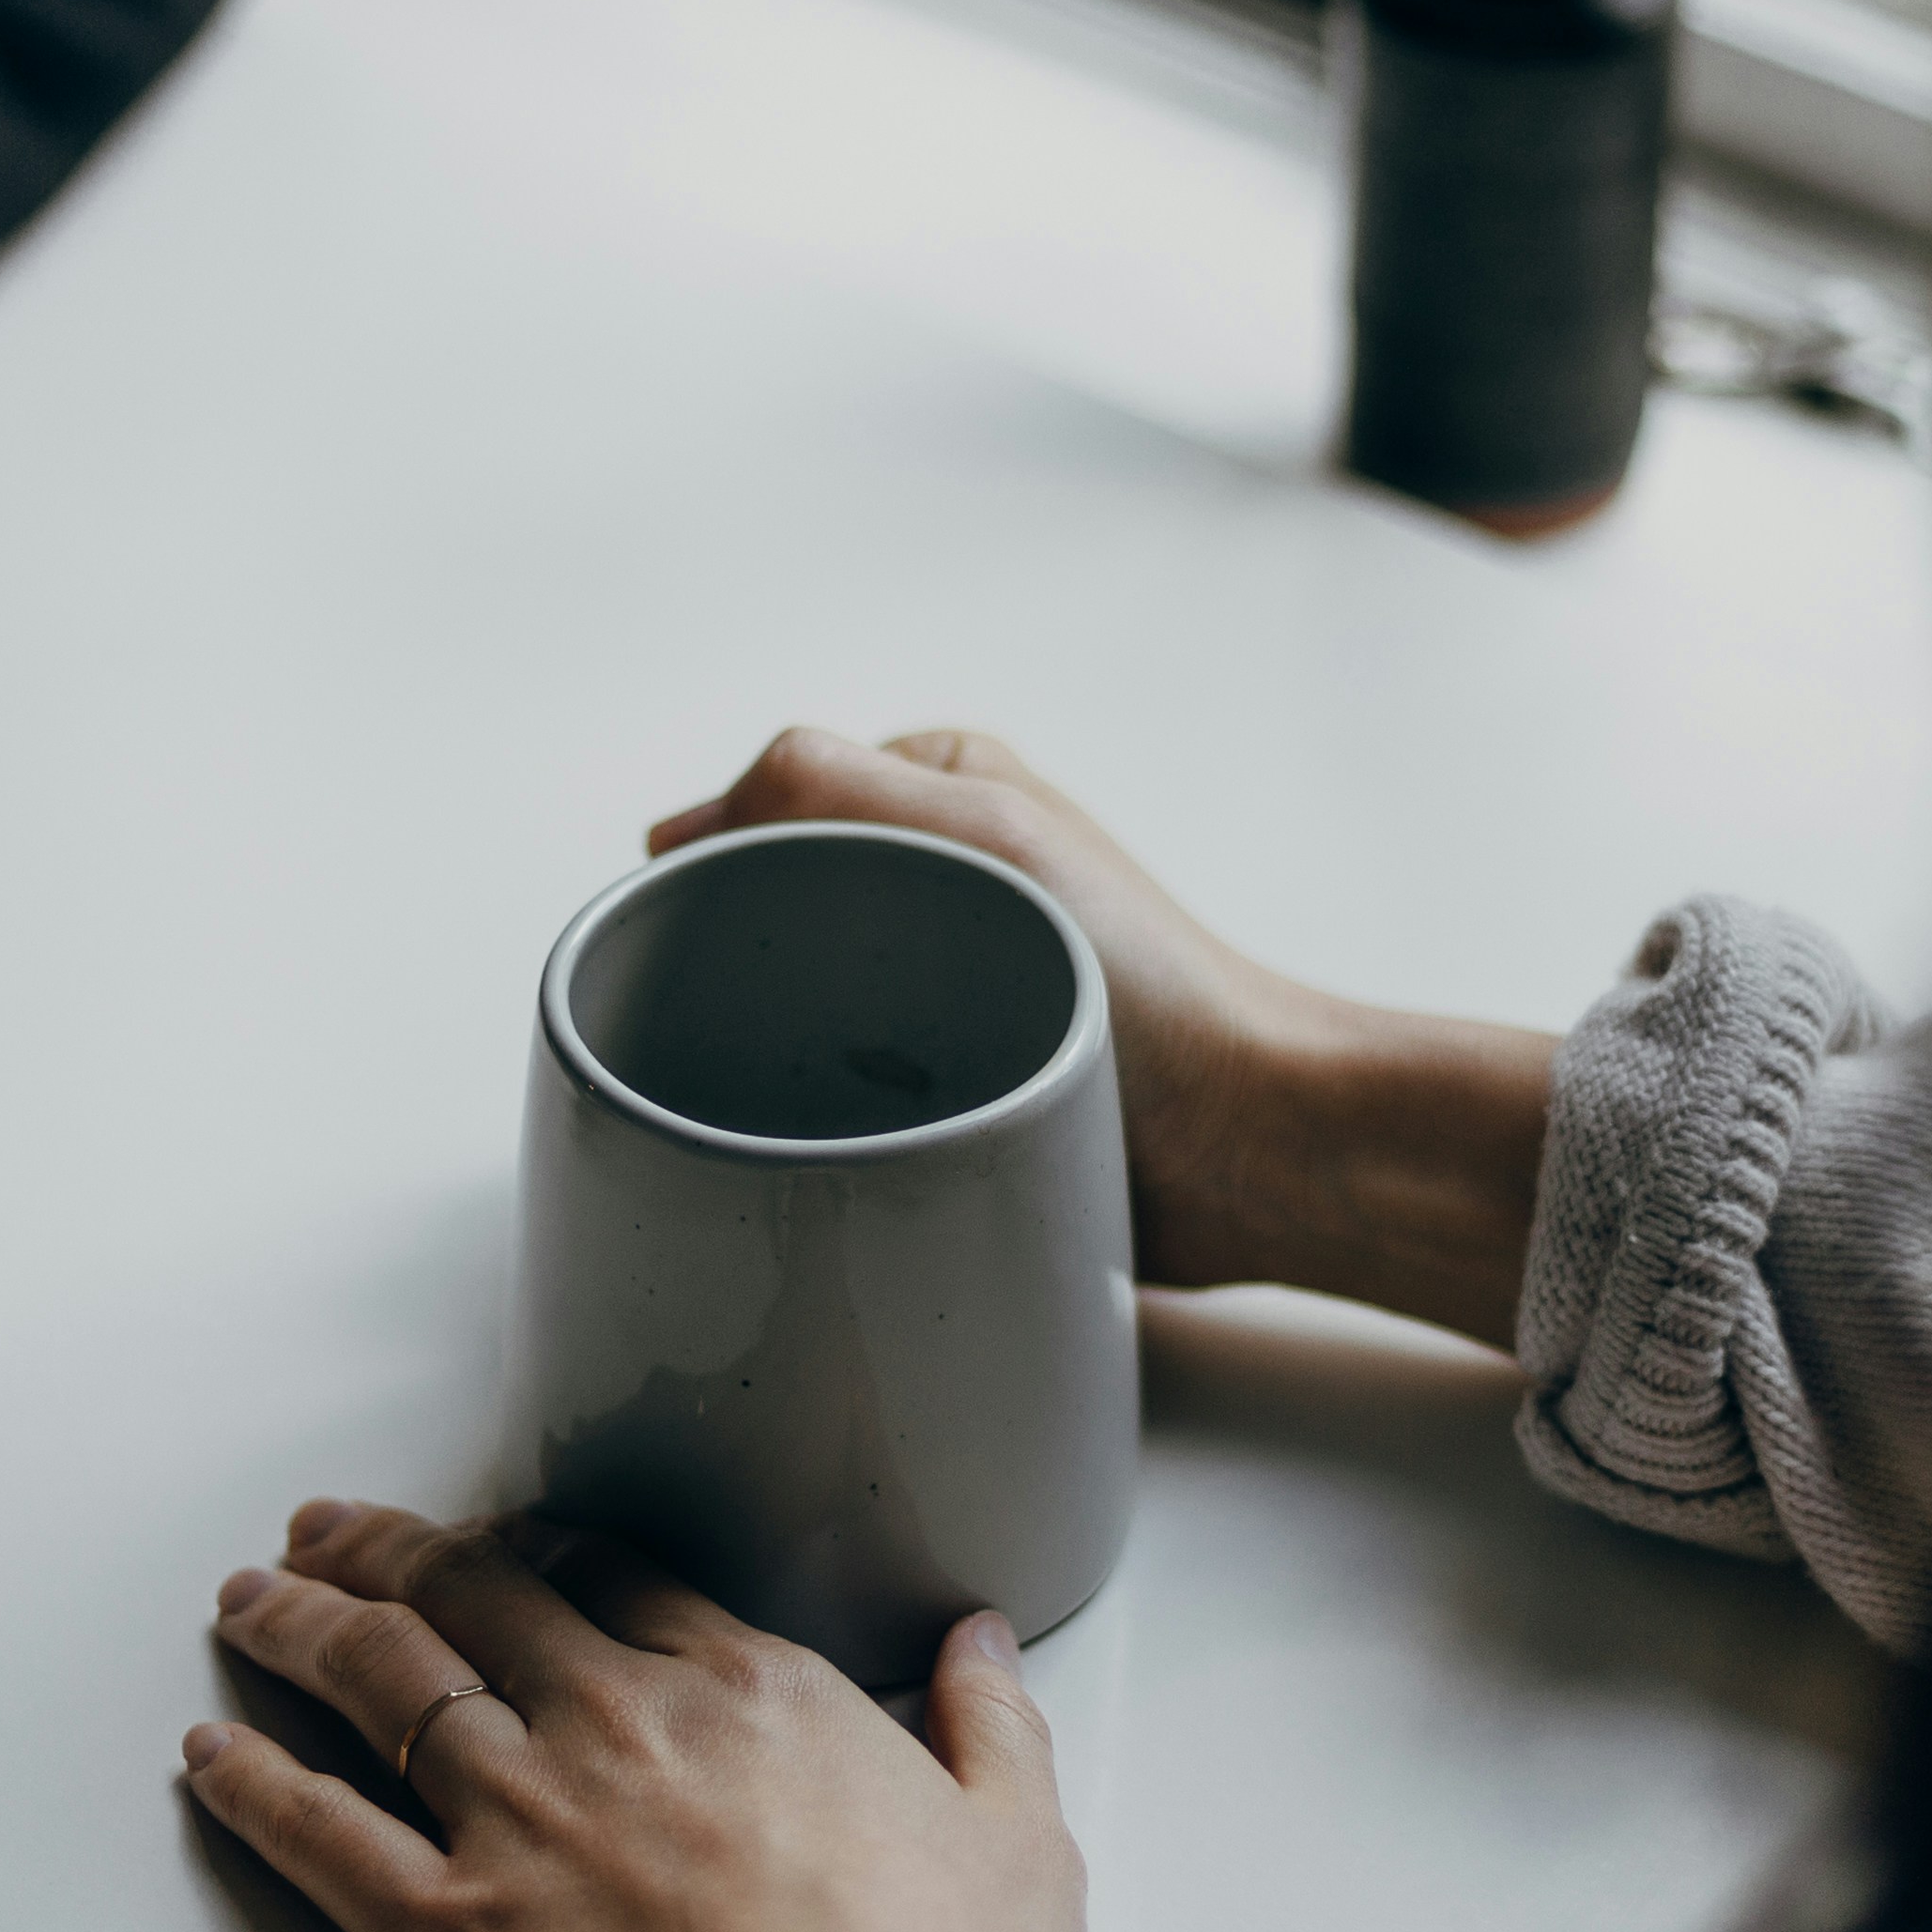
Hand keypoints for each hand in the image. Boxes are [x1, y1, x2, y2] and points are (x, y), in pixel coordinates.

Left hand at [182, 1499, 1084, 1931]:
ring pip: (378, 1681)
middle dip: (387, 1549)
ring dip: (299, 1626)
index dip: (534, 1546)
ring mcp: (516, 1817)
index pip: (611, 1577)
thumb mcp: (1022, 1851)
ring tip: (248, 1596)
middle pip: (471, 1597)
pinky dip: (251, 1784)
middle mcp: (615, 1724)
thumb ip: (993, 1731)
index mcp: (749, 1693)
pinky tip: (206, 1753)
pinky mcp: (440, 1929)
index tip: (493, 1536)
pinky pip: (316, 1833)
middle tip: (326, 1527)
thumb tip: (982, 1645)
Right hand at [654, 728, 1556, 1349]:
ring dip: (772, 1049)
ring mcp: (946, 983)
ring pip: (795, 1003)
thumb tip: (680, 830)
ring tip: (780, 1093)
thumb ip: (830, 785)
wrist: (1251, 1146)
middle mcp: (941, 876)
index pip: (765, 804)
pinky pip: (841, 1088)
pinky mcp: (955, 1082)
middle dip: (734, 966)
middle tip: (730, 1034)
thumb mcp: (986, 835)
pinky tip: (814, 1140)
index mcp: (943, 790)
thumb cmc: (1148, 987)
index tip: (694, 944)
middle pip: (769, 907)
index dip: (712, 871)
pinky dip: (817, 1110)